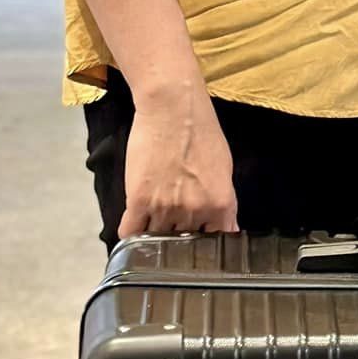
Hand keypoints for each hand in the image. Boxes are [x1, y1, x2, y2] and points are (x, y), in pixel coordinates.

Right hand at [117, 87, 238, 238]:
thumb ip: (224, 204)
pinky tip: (134, 232)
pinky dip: (131, 237)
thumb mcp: (224, 169)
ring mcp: (165, 209)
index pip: (215, 245)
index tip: (198, 251)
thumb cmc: (202, 131)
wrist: (173, 107)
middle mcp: (195, 211)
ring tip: (152, 231)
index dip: (206, 250)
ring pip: (157, 242)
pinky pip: (130, 233)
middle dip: (179, 243)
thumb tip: (226, 229)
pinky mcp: (139, 201)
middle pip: (184, 245)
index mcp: (221, 204)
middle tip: (173, 234)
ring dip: (154, 239)